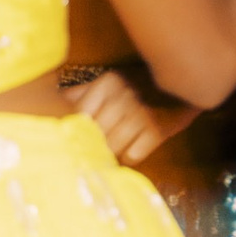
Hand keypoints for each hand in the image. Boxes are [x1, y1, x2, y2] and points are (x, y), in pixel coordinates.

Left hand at [68, 69, 199, 164]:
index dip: (80, 130)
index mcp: (107, 82)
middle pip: (95, 135)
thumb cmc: (143, 86)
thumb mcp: (113, 81)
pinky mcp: (157, 129)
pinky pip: (133, 155)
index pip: (80, 119)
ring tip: (120, 144)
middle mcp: (122, 95)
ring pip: (112, 148)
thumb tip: (49, 103)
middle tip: (101, 144)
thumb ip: (82, 92)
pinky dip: (132, 154)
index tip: (83, 134)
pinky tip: (137, 144)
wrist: (186, 87)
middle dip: (96, 144)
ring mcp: (140, 113)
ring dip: (114, 151)